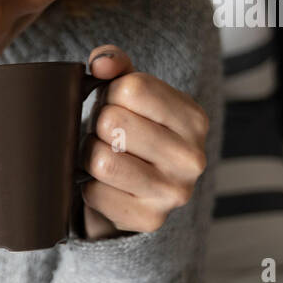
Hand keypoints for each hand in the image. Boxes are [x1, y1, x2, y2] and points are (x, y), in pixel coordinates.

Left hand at [77, 44, 209, 239]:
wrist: (136, 190)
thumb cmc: (132, 130)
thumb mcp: (130, 94)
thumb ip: (116, 66)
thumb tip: (101, 63)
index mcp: (193, 118)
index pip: (132, 88)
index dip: (110, 93)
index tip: (116, 105)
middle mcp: (192, 157)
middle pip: (113, 122)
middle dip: (98, 126)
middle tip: (106, 135)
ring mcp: (174, 192)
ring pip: (102, 160)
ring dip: (90, 156)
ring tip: (102, 156)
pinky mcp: (150, 219)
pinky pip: (95, 193)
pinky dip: (89, 187)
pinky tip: (105, 185)